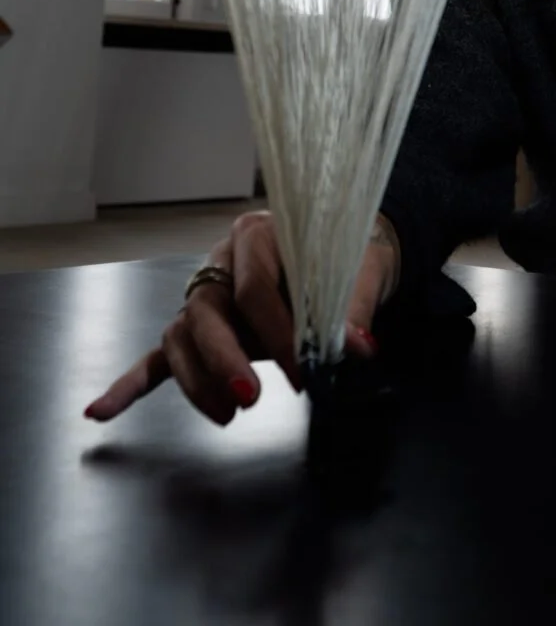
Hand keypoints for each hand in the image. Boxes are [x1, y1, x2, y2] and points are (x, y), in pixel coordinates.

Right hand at [84, 209, 400, 425]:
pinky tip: (101, 411)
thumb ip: (353, 308)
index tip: (303, 372)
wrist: (344, 249)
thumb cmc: (348, 255)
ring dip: (198, 379)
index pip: (255, 289)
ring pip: (182, 336)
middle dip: (225, 359)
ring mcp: (205, 295)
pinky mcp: (199, 327)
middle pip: (207, 312)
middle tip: (250, 397)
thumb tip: (359, 348)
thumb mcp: (360, 271)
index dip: (278, 333)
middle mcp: (222, 261)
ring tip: (227, 414)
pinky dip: (132, 383)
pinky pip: (160, 354)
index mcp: (258, 234)